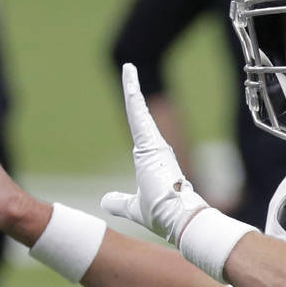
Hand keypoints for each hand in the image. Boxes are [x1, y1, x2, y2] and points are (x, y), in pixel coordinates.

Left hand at [101, 63, 208, 243]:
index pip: (139, 129)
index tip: (132, 92)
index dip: (135, 111)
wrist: (179, 219)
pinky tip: (129, 77)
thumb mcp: (133, 206)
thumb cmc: (161, 213)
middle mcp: (155, 147)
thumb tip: (106, 201)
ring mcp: (156, 144)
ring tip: (127, 67)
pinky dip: (133, 96)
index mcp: (150, 159)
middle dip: (133, 91)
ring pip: (139, 110)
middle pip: (139, 114)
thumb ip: (119, 201)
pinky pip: (139, 114)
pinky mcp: (153, 144)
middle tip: (128, 68)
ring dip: (132, 88)